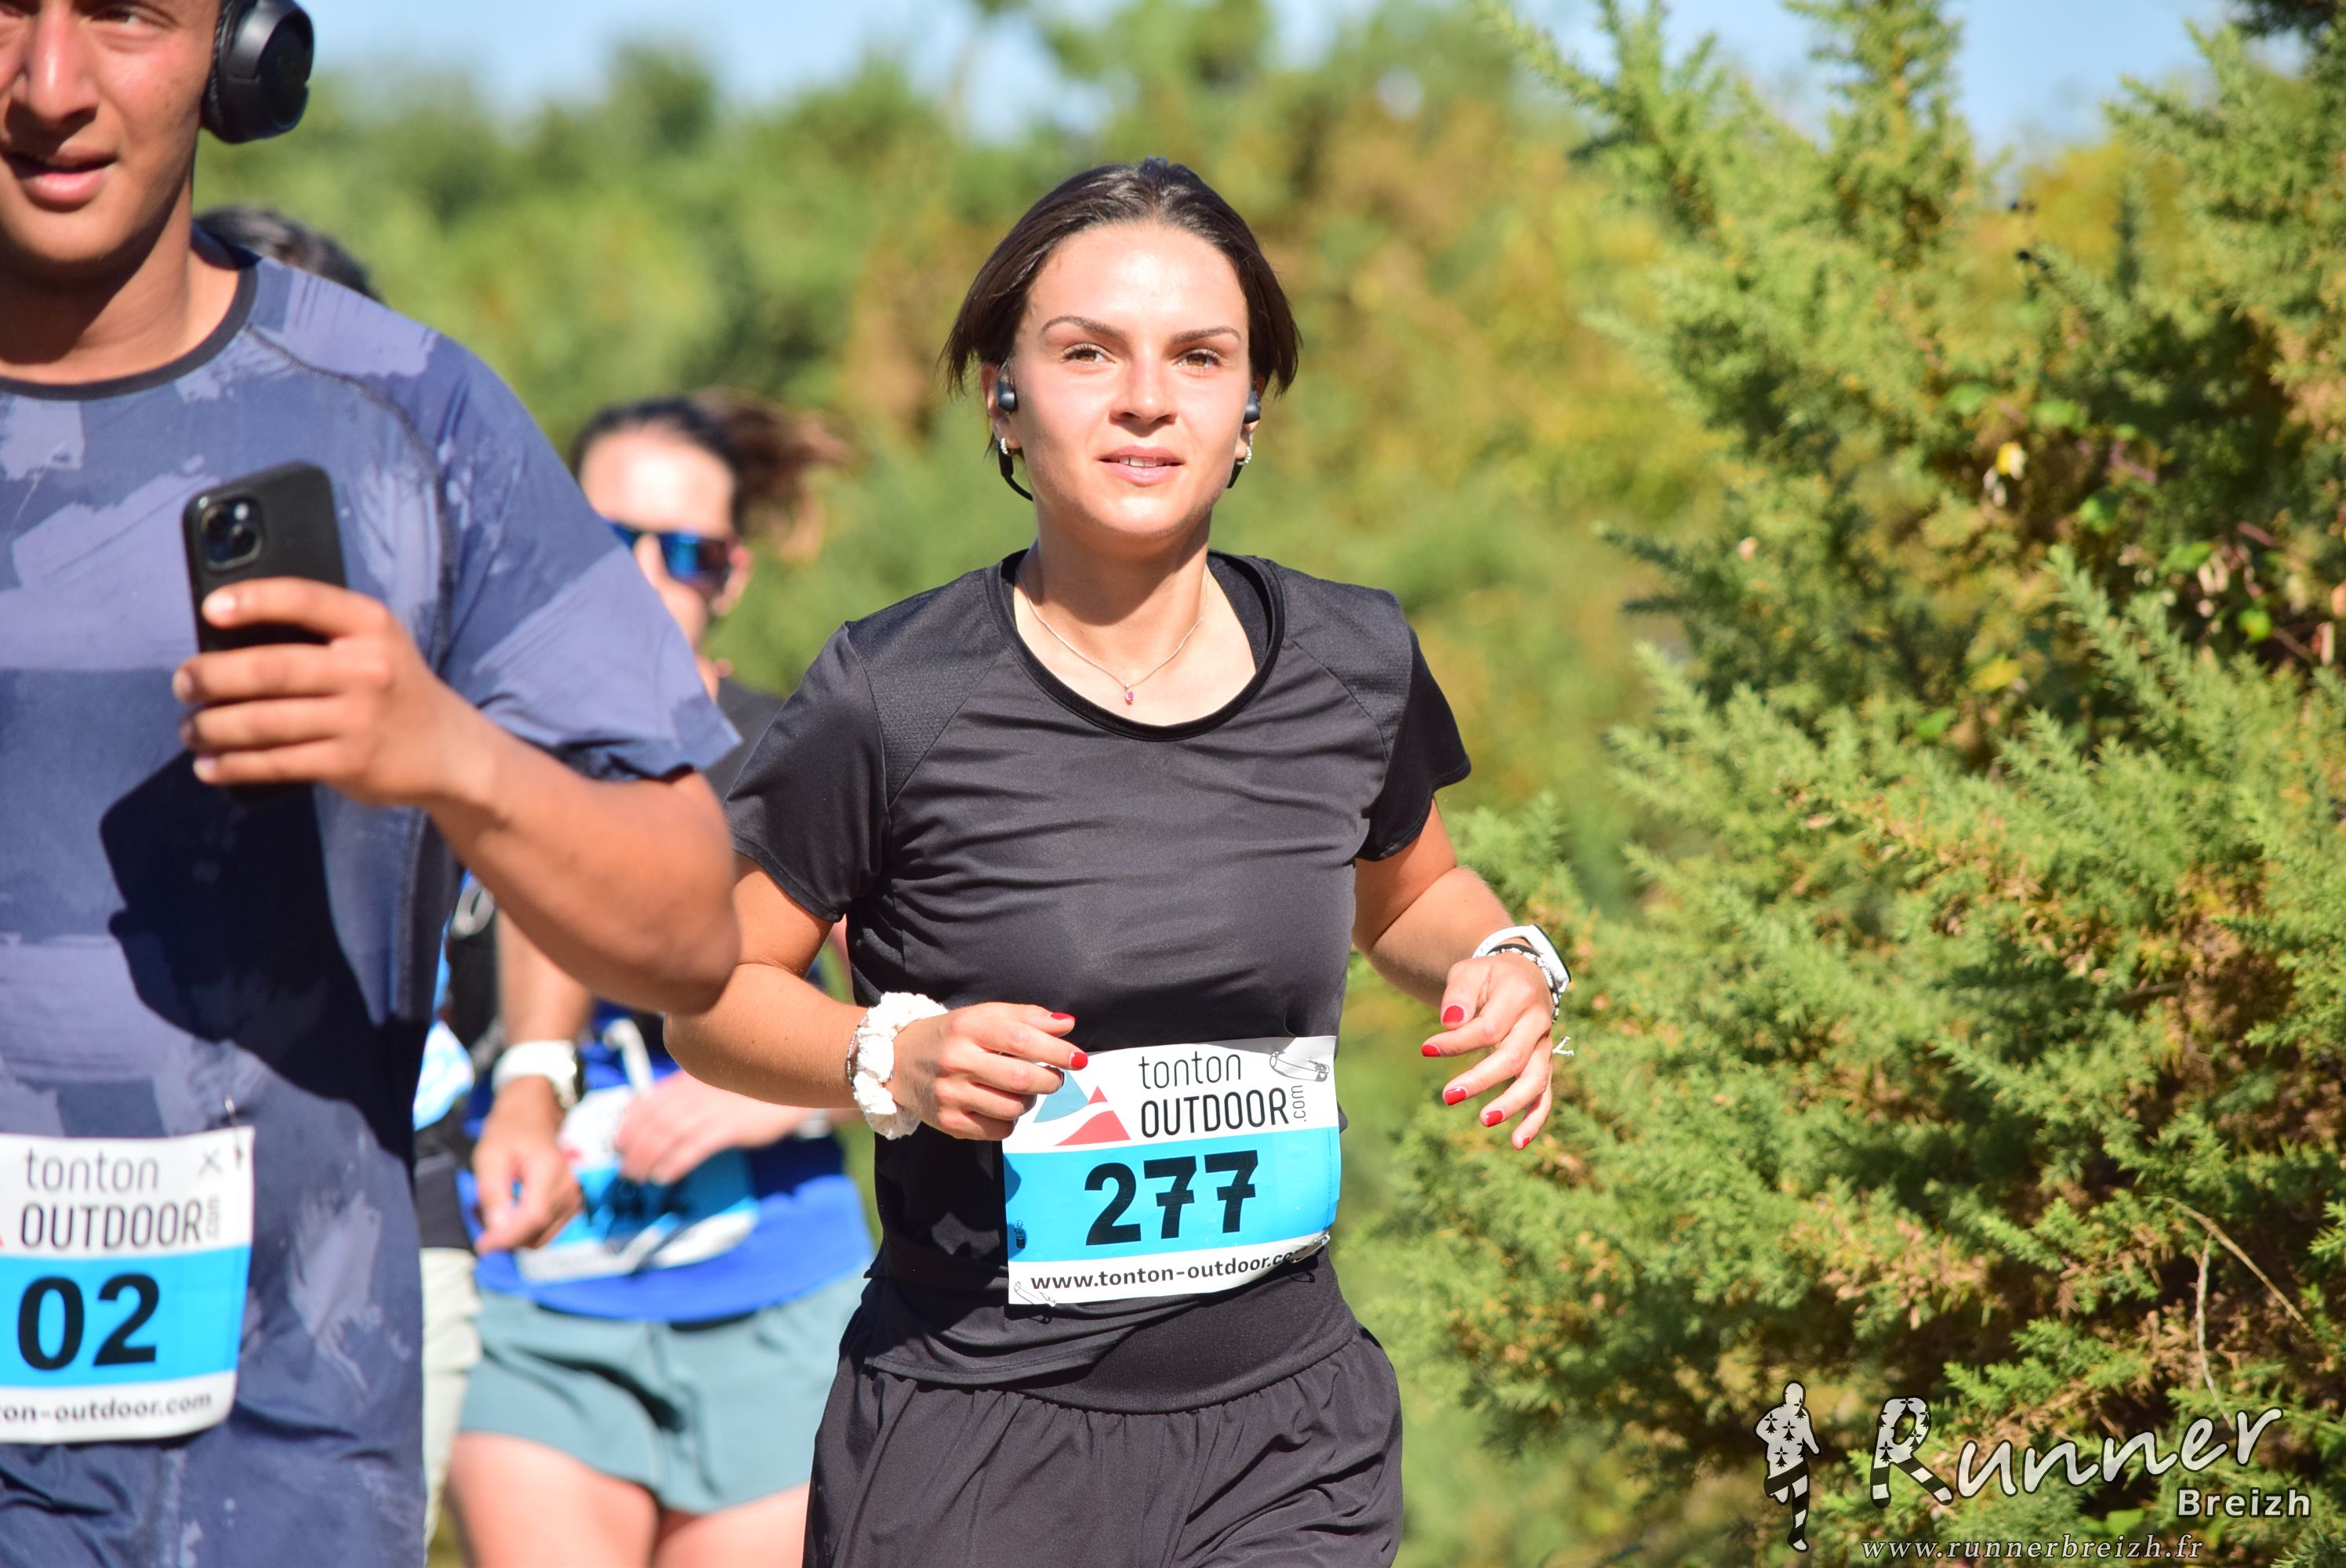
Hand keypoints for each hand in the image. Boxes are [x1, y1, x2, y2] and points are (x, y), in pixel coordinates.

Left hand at [174, 578, 487, 807]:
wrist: (450, 750)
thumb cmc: (393, 688)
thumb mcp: (375, 644)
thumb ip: (321, 635)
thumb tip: (229, 640)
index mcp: (371, 626)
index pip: (304, 600)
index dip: (252, 600)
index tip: (210, 609)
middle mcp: (367, 669)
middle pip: (268, 669)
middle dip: (210, 677)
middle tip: (184, 683)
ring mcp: (358, 719)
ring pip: (262, 722)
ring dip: (211, 727)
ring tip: (191, 728)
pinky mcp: (349, 763)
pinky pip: (275, 763)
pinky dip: (232, 766)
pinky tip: (210, 766)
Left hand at [472, 1079, 583, 1251]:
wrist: (534, 1115)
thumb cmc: (509, 1131)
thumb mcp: (489, 1156)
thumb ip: (493, 1193)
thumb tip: (498, 1230)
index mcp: (550, 1170)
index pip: (533, 1218)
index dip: (507, 1238)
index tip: (482, 1245)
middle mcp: (569, 1186)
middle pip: (537, 1232)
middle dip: (506, 1237)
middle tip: (480, 1219)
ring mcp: (575, 1196)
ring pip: (542, 1237)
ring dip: (514, 1236)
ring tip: (493, 1212)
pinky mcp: (573, 1203)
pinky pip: (547, 1231)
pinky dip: (525, 1231)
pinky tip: (510, 1213)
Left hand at [612, 1072, 810, 1184]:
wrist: (794, 1089)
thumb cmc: (754, 1092)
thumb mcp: (717, 1086)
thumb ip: (690, 1097)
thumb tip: (660, 1121)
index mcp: (691, 1079)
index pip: (649, 1100)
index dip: (628, 1123)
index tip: (617, 1143)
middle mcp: (697, 1090)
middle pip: (654, 1120)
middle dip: (634, 1147)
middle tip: (624, 1168)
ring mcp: (714, 1107)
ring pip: (669, 1134)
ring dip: (648, 1157)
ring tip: (638, 1177)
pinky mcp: (731, 1126)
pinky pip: (696, 1146)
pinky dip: (676, 1162)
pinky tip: (665, 1176)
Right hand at [886, 1004, 1081, 1140]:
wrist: (896, 1060)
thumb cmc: (951, 1035)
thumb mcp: (982, 1015)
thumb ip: (1026, 1017)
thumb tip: (1068, 1026)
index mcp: (968, 1027)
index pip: (1021, 1040)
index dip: (1056, 1051)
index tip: (1078, 1058)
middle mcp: (957, 1061)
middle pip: (1020, 1079)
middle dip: (1050, 1080)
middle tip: (1054, 1077)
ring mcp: (950, 1094)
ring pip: (1013, 1107)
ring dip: (1030, 1100)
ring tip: (1023, 1089)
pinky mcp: (948, 1122)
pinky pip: (999, 1130)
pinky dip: (1011, 1120)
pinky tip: (1002, 1104)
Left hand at [1420, 951, 1557, 1147]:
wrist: (1522, 977)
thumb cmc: (1488, 978)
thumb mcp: (1469, 972)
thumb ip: (1458, 994)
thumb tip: (1450, 1022)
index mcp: (1519, 996)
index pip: (1489, 1028)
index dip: (1458, 1042)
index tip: (1427, 1049)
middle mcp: (1538, 1023)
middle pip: (1513, 1057)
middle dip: (1480, 1079)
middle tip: (1448, 1096)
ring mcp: (1545, 1047)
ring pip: (1535, 1080)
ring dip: (1510, 1103)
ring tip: (1483, 1120)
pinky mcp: (1544, 1066)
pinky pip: (1545, 1096)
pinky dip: (1534, 1120)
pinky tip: (1517, 1142)